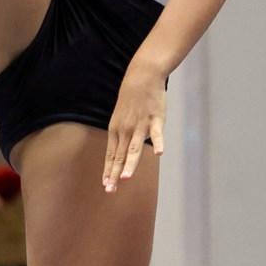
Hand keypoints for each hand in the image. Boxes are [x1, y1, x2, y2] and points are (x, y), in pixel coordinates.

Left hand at [101, 62, 166, 191]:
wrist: (142, 76)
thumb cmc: (132, 98)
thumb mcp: (121, 117)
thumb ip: (123, 135)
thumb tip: (122, 151)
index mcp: (116, 130)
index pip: (111, 155)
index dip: (108, 170)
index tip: (105, 185)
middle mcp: (125, 130)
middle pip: (119, 155)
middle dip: (114, 174)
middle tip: (110, 190)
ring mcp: (140, 125)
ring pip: (134, 148)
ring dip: (129, 164)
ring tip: (125, 178)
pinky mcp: (155, 119)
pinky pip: (157, 133)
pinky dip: (158, 142)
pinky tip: (159, 153)